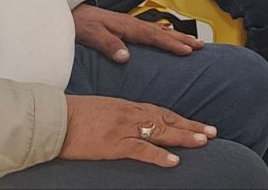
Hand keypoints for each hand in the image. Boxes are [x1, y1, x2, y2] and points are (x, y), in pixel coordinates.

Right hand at [62, 96, 214, 167]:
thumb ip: (120, 115)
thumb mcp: (102, 110)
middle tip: (212, 133)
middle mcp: (130, 114)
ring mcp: (124, 128)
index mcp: (127, 106)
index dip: (181, 119)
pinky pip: (141, 150)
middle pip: (167, 120)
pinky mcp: (114, 144)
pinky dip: (159, 156)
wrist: (55, 118)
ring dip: (184, 137)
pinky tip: (174, 161)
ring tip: (204, 142)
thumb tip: (133, 123)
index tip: (198, 125)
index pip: (160, 112)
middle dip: (191, 127)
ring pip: (161, 132)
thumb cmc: (74, 115)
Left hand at [73, 4, 204, 62]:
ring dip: (177, 36)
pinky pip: (152, 30)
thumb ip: (108, 45)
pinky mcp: (127, 26)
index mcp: (127, 26)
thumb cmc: (80, 24)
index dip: (172, 43)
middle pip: (162, 32)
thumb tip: (126, 56)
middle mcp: (132, 24)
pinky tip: (168, 34)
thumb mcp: (92, 35)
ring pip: (159, 30)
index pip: (154, 36)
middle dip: (183, 39)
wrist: (71, 13)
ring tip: (193, 42)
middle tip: (201, 46)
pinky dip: (164, 33)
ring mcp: (131, 24)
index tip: (188, 50)